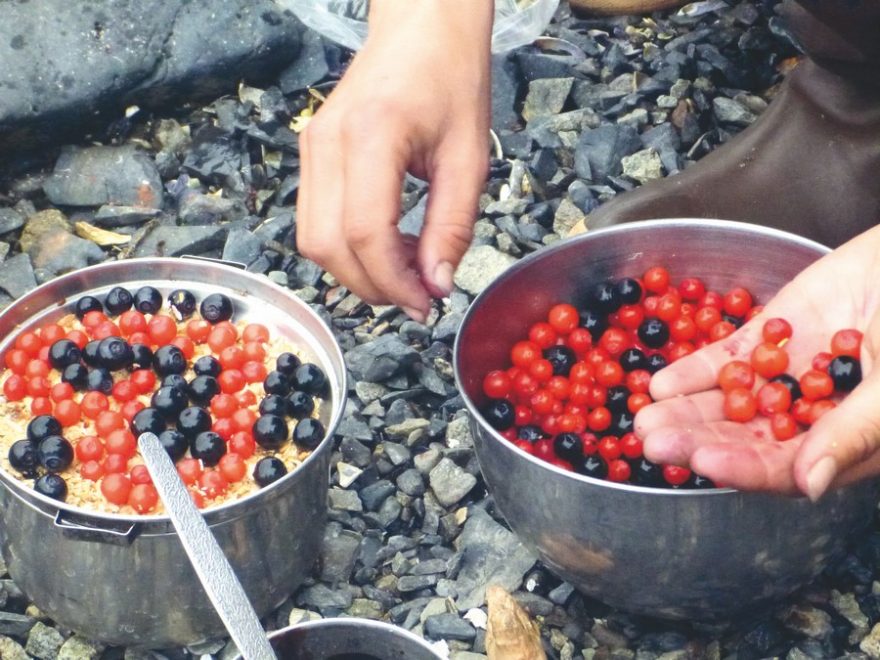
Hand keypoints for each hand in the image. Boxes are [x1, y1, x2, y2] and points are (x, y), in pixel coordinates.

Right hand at [296, 0, 492, 320]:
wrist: (421, 27)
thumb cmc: (451, 76)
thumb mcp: (468, 157)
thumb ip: (452, 227)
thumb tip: (437, 284)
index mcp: (371, 135)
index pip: (364, 233)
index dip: (392, 282)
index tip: (425, 303)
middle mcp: (327, 142)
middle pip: (327, 246)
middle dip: (371, 286)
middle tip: (418, 296)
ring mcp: (311, 147)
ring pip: (313, 240)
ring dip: (357, 271)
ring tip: (406, 268)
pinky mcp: (311, 153)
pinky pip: (315, 220)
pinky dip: (348, 247)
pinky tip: (387, 243)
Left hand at [634, 224, 879, 499]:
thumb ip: (851, 435)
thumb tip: (809, 486)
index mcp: (841, 442)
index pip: (784, 467)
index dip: (742, 467)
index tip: (703, 461)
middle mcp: (806, 416)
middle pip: (743, 437)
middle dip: (696, 440)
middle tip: (651, 441)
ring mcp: (785, 375)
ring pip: (728, 400)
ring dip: (685, 410)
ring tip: (644, 416)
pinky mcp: (771, 337)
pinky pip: (726, 359)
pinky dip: (694, 371)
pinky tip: (662, 383)